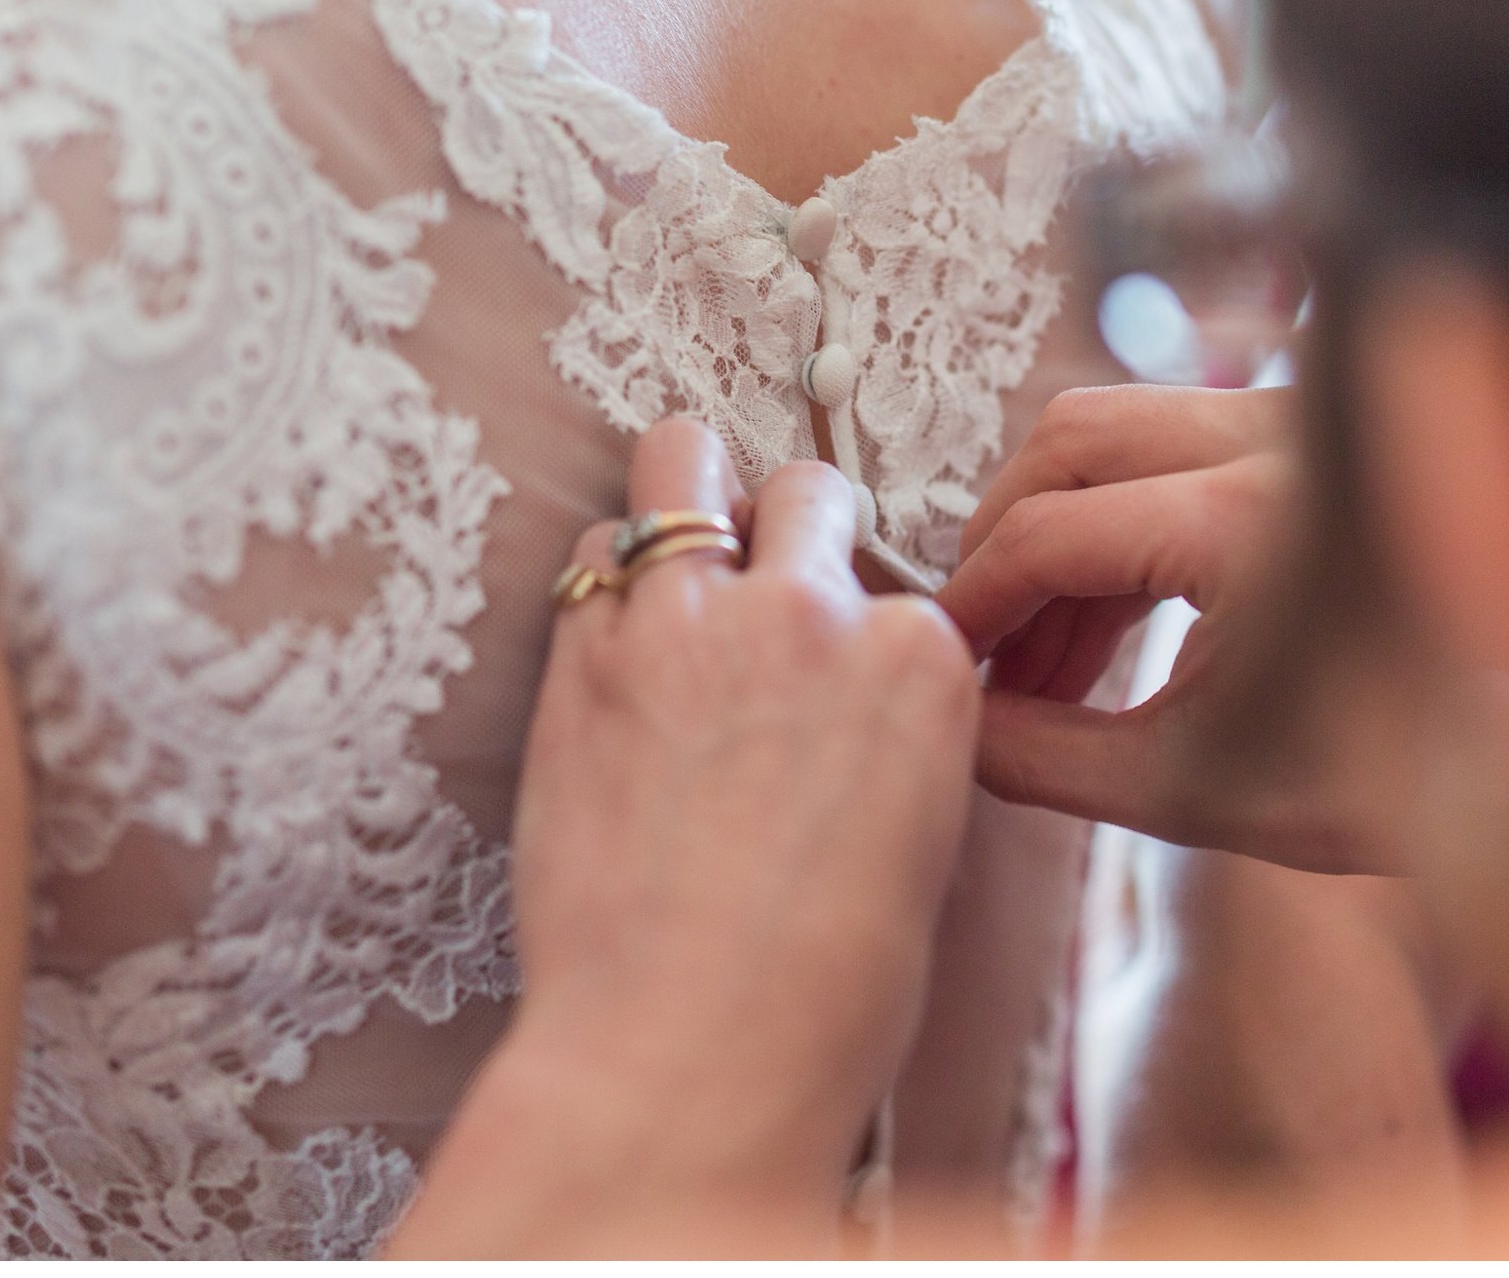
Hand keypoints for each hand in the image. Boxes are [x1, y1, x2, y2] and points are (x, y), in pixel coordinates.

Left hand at [396, 419, 982, 1254]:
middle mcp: (816, 614)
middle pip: (806, 491)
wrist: (691, 1049)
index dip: (856, 627)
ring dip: (682, 498)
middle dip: (784, 530)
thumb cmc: (822, 995)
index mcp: (922, 666)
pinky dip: (601, 579)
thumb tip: (846, 721)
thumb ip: (891, 744)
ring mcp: (694, 618)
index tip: (828, 671)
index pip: (898, 588)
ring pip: (682, 459)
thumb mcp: (916, 850)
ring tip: (668, 559)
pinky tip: (603, 639)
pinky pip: (590, 552)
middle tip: (752, 595)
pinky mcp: (585, 650)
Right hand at [939, 383, 1420, 873]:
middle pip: (1070, 439)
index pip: (1051, 533)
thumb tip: (956, 727)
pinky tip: (1103, 628)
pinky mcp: (1310, 436)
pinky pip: (1173, 443)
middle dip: (1002, 540)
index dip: (974, 603)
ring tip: (1043, 657)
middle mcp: (1279, 439)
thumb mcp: (1197, 790)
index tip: (943, 664)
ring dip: (1057, 528)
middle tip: (981, 645)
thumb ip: (1052, 759)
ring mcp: (1301, 423)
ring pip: (1117, 427)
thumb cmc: (1387, 780)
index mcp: (1252, 522)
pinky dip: (1118, 519)